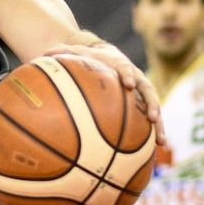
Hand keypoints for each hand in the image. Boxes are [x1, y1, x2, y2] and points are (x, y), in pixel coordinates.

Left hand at [44, 41, 166, 147]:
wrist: (105, 56)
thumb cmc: (87, 56)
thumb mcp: (75, 52)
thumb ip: (61, 52)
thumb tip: (43, 54)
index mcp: (120, 64)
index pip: (125, 68)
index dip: (128, 75)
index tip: (128, 84)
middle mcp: (135, 78)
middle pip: (148, 90)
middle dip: (152, 104)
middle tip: (153, 117)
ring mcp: (140, 93)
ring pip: (153, 108)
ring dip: (158, 124)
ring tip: (160, 141)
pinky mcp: (141, 105)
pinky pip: (148, 121)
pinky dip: (151, 135)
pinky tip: (152, 152)